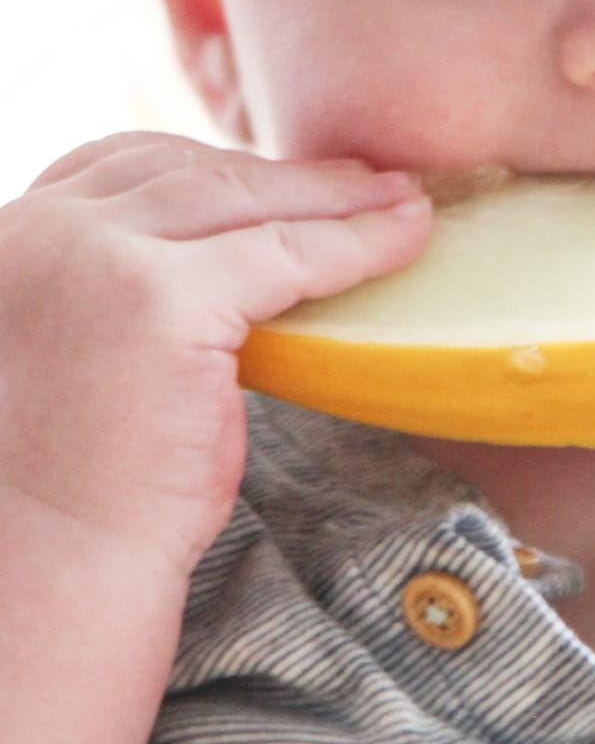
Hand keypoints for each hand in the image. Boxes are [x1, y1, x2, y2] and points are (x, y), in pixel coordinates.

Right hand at [0, 133, 429, 579]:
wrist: (47, 577)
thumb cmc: (66, 487)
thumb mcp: (72, 344)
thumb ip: (112, 286)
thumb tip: (220, 254)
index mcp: (9, 237)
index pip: (121, 167)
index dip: (210, 168)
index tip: (278, 178)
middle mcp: (41, 230)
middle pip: (190, 173)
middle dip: (281, 175)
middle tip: (362, 178)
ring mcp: (97, 256)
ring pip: (245, 203)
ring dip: (335, 196)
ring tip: (399, 198)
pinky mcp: (160, 300)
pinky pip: (288, 253)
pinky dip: (357, 242)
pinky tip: (405, 235)